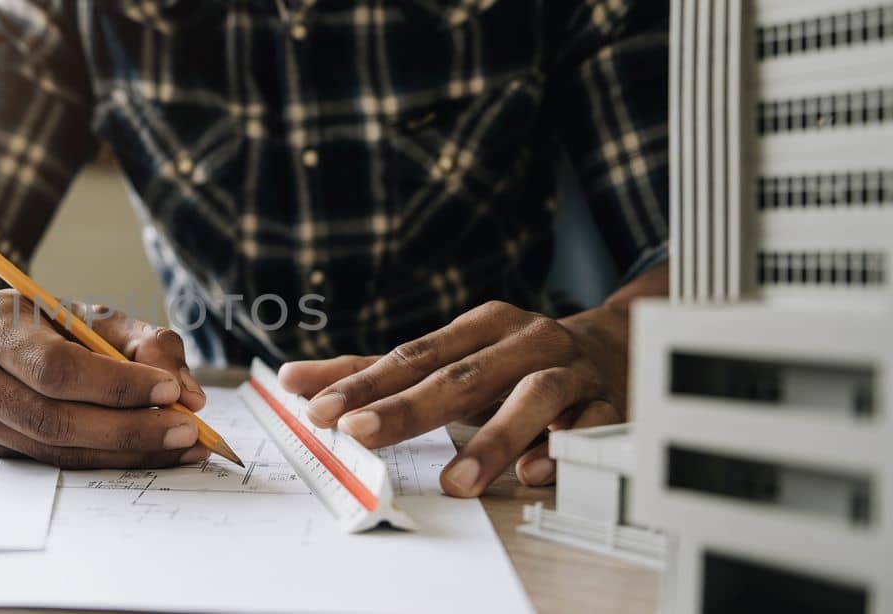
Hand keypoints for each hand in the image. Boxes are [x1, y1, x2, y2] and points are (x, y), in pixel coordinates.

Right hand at [0, 290, 208, 467]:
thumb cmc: (37, 321)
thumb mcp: (88, 314)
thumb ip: (143, 343)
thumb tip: (189, 394)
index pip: (55, 367)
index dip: (116, 385)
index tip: (172, 390)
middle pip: (53, 418)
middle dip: (129, 429)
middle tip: (188, 431)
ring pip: (54, 450)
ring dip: (125, 453)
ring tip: (180, 447)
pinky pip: (53, 461)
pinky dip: (106, 460)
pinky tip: (148, 453)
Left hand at [278, 300, 634, 496]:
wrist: (616, 348)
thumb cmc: (513, 361)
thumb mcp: (448, 358)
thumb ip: (371, 372)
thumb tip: (293, 381)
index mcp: (481, 327)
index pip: (413, 357)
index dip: (365, 384)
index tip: (320, 410)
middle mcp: (525, 342)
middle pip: (462, 375)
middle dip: (408, 407)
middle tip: (361, 434)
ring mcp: (570, 371)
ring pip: (533, 398)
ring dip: (493, 440)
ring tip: (454, 482)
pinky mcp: (609, 404)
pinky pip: (591, 427)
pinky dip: (565, 449)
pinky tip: (536, 473)